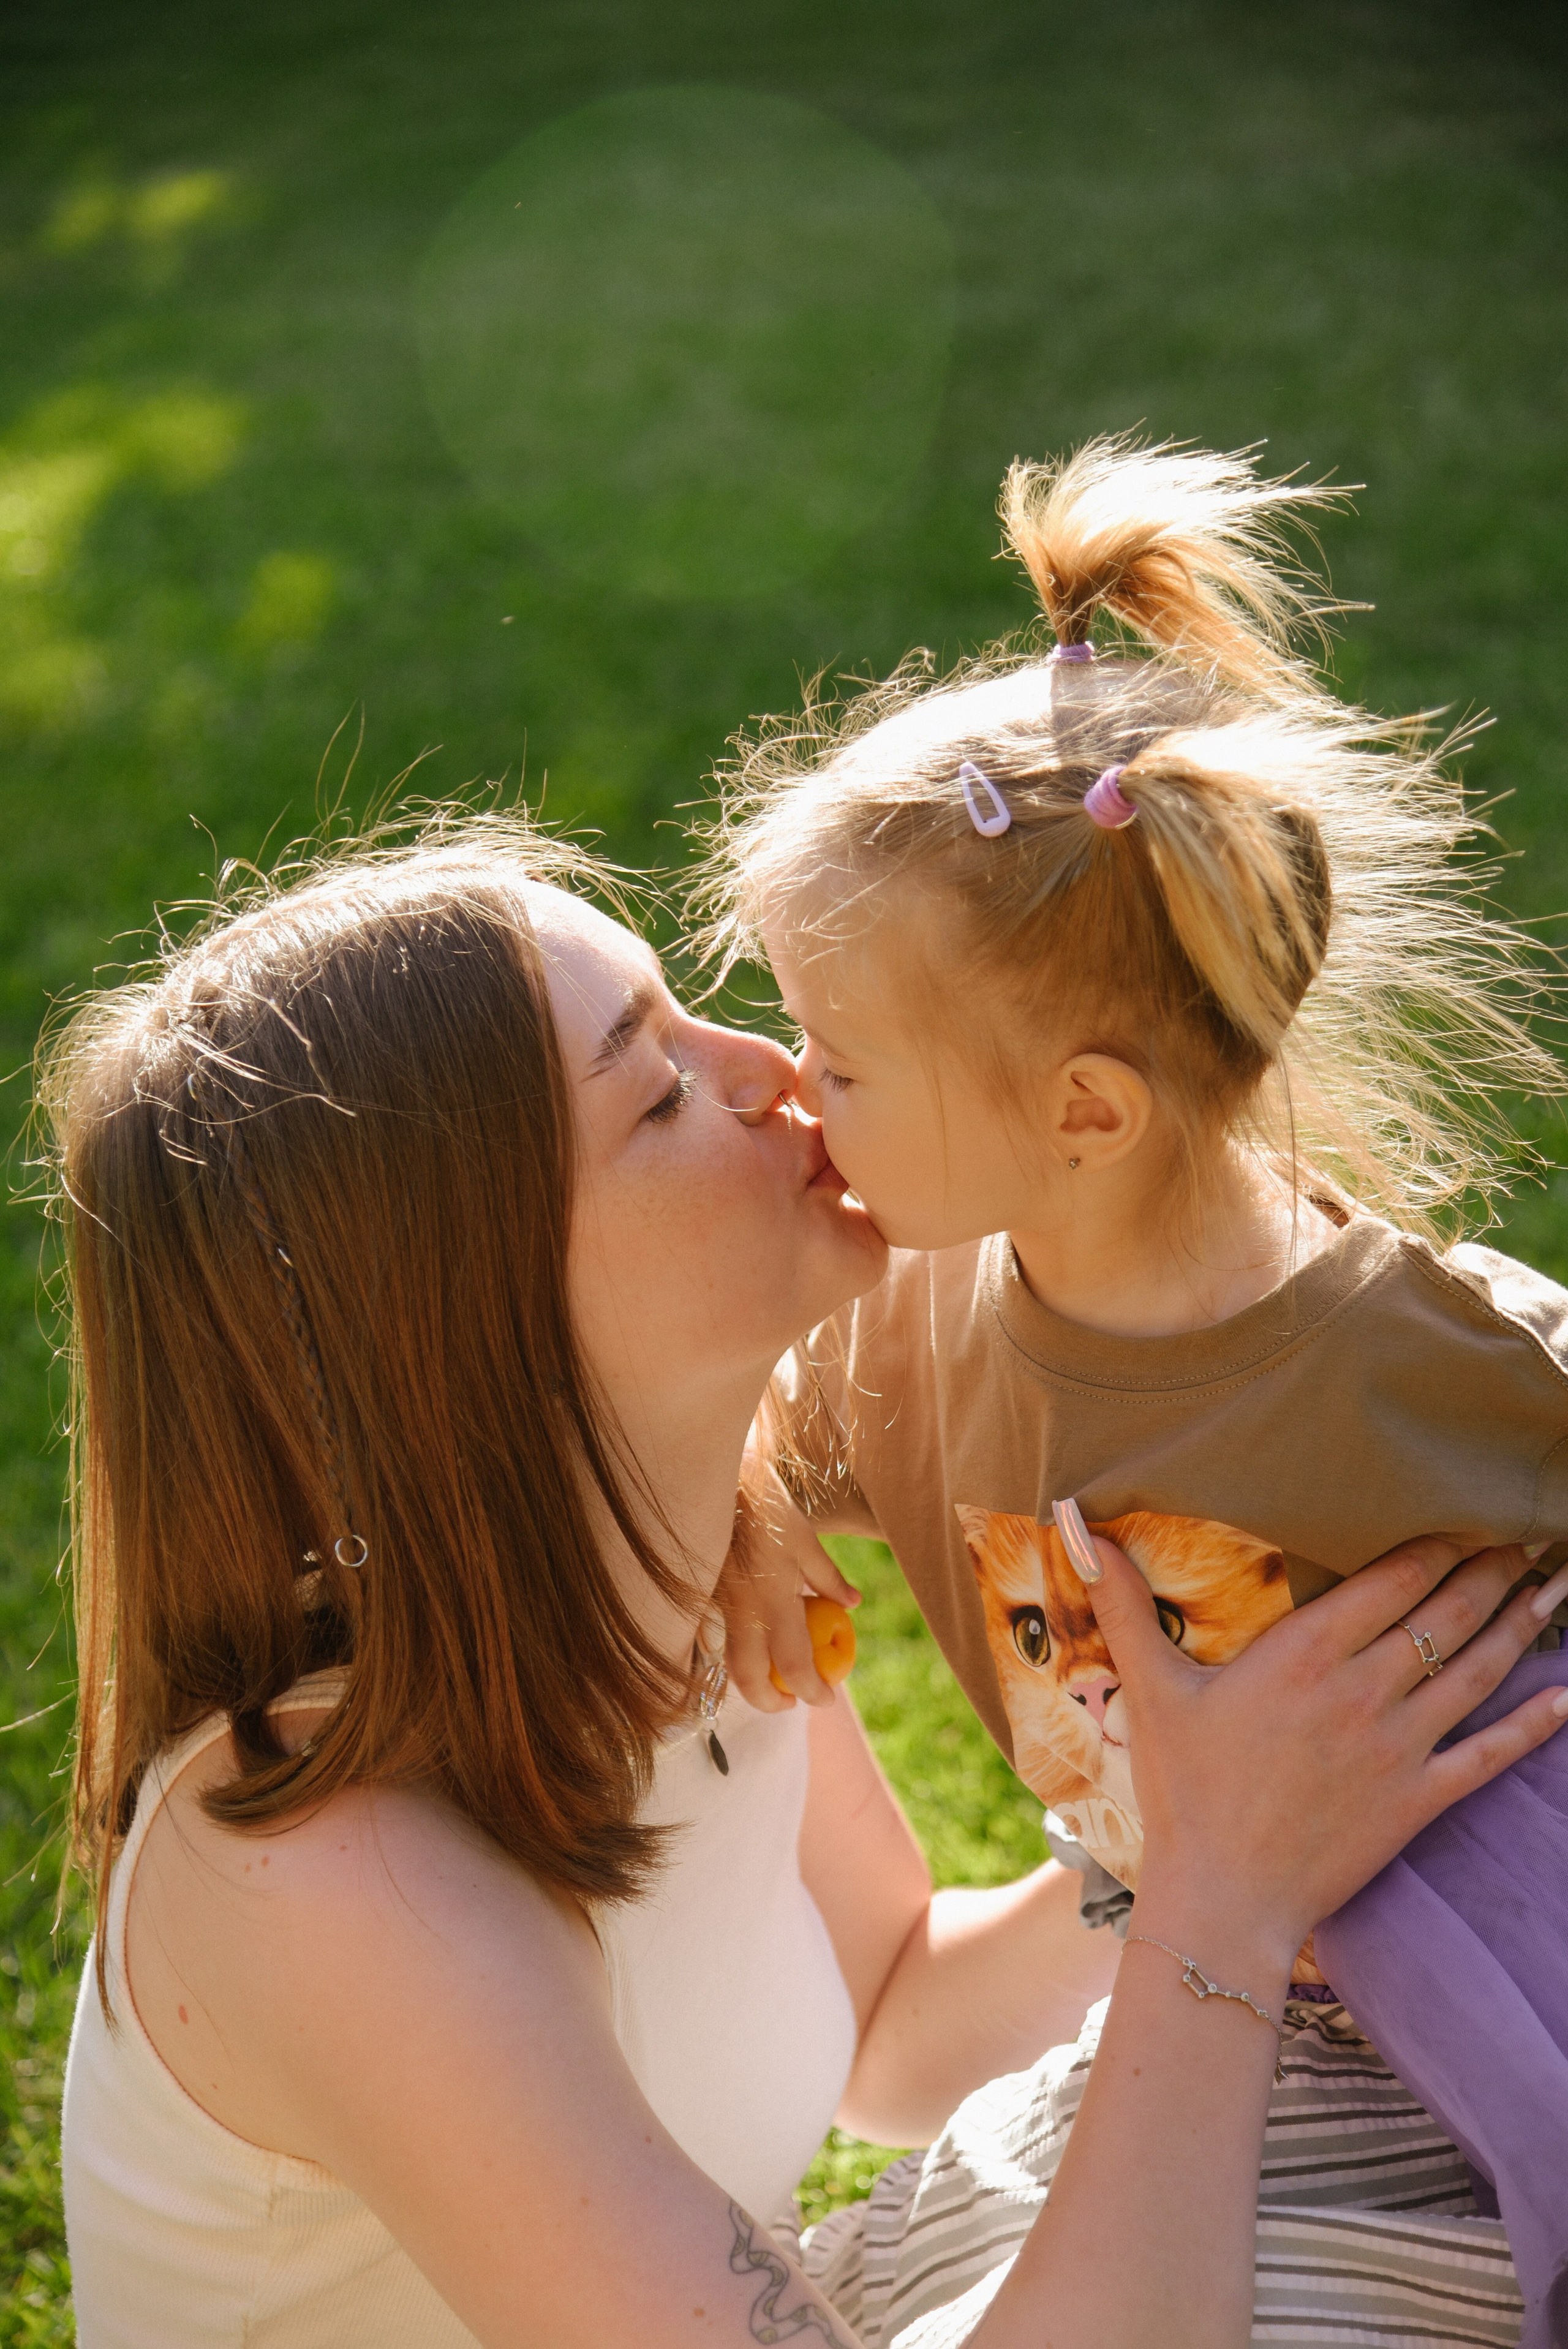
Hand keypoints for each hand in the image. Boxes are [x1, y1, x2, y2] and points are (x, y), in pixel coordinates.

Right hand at [718, 1462, 860, 1710]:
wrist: (710, 1475)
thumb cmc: (764, 1503)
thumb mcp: (804, 1538)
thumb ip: (826, 1577)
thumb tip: (851, 1605)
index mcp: (774, 1597)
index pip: (794, 1663)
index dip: (812, 1690)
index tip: (826, 1699)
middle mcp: (740, 1608)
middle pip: (748, 1677)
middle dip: (769, 1701)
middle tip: (789, 1702)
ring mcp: (714, 1603)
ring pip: (725, 1660)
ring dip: (748, 1678)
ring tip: (769, 1676)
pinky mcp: (698, 1594)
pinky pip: (712, 1635)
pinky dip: (730, 1648)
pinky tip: (744, 1639)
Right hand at [1086, 1532, 1567, 1972]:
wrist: (1223, 1900)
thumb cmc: (1184, 1792)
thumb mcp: (1151, 1689)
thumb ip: (1123, 1603)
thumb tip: (1079, 1522)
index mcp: (1303, 1656)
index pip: (1391, 1581)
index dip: (1437, 1545)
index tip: (1468, 1516)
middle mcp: (1362, 1691)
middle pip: (1444, 1615)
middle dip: (1491, 1571)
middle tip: (1529, 1536)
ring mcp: (1397, 1747)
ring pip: (1477, 1671)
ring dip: (1520, 1624)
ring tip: (1553, 1586)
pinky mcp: (1418, 1801)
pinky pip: (1490, 1753)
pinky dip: (1534, 1724)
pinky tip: (1567, 1697)